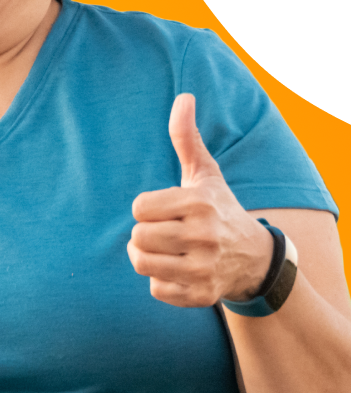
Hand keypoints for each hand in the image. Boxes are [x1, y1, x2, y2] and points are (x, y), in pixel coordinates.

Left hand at [127, 94, 273, 307]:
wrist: (255, 259)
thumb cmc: (219, 209)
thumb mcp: (205, 174)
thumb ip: (186, 139)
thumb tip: (183, 98)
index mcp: (199, 203)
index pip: (139, 208)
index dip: (146, 209)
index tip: (164, 210)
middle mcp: (203, 236)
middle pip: (137, 237)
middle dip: (144, 233)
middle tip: (163, 232)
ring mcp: (203, 268)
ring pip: (142, 264)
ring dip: (147, 257)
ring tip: (164, 251)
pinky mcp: (201, 295)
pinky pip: (156, 290)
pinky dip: (161, 282)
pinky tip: (178, 271)